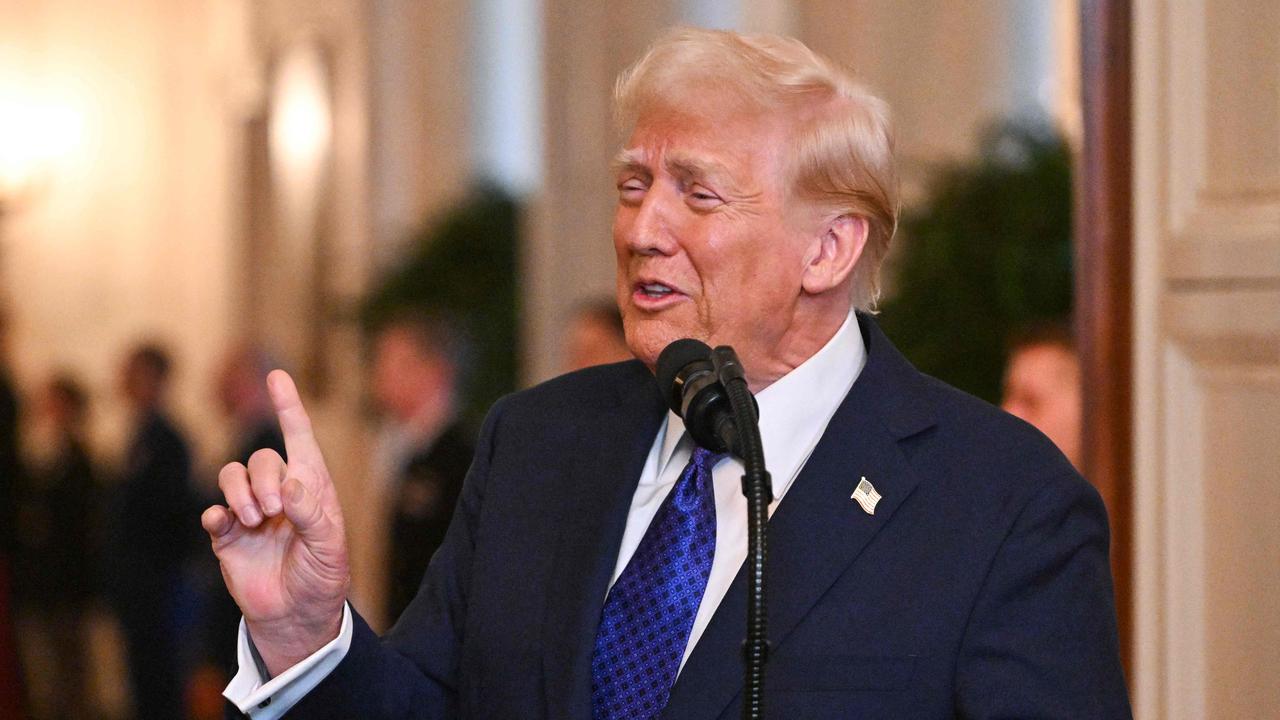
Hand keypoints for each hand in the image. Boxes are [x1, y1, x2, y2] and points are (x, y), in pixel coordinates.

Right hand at [201, 370, 348, 675]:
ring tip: (254, 520)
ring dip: (239, 492)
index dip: (288, 407)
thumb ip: (312, 515)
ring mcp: (251, 512)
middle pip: (260, 459)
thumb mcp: (330, 548)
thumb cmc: (322, 576)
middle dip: (263, 478)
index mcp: (312, 487)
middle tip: (274, 510)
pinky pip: (213, 512)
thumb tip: (290, 486)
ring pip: (231, 476)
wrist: (297, 615)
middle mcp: (280, 492)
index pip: (299, 438)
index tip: (276, 376)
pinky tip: (226, 525)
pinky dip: (216, 514)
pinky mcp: (228, 535)